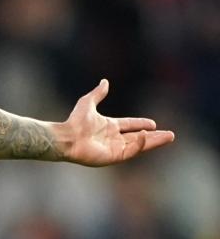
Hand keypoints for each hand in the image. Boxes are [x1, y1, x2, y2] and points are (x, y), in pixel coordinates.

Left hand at [58, 79, 174, 166]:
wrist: (66, 137)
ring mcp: (113, 148)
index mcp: (108, 126)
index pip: (129, 125)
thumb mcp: (87, 102)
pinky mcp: (113, 157)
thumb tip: (104, 81)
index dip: (141, 124)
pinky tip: (145, 136)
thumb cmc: (74, 121)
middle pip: (138, 138)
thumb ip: (98, 93)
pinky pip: (130, 151)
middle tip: (170, 135)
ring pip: (138, 145)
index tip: (153, 123)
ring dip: (153, 142)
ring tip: (169, 137)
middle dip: (154, 137)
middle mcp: (113, 138)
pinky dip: (139, 144)